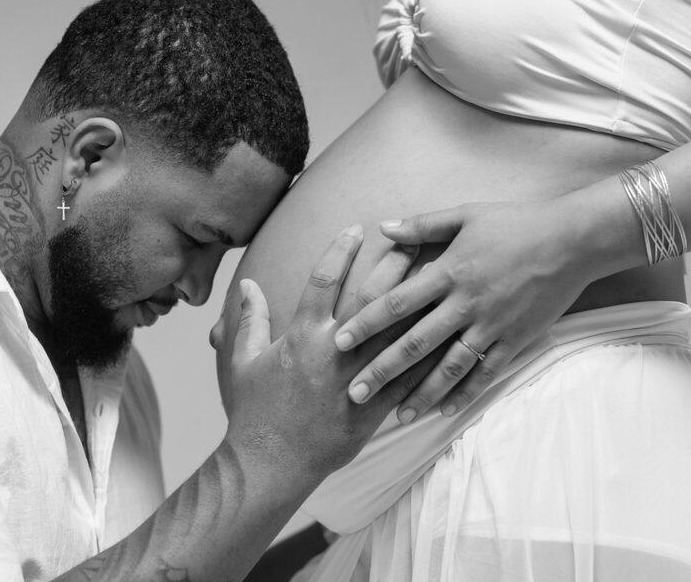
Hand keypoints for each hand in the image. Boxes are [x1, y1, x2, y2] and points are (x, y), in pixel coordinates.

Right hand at [221, 225, 420, 479]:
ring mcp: (357, 378)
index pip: (323, 279)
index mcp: (302, 335)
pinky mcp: (374, 406)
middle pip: (371, 297)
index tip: (356, 228)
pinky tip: (448, 336)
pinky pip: (408, 377)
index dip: (340, 250)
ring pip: (397, 332)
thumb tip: (249, 285)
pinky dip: (428, 355)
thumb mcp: (242, 361)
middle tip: (414, 239)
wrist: (271, 462)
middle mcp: (334, 350)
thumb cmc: (254, 411)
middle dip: (393, 265)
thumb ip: (248, 320)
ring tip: (440, 278)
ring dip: (420, 302)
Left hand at [333, 198, 598, 422]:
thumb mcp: (466, 214)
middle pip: (416, 343)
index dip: (366, 323)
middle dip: (383, 370)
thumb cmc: (516, 222)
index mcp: (449, 272)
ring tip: (397, 415)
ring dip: (421, 393)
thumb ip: (422, 225)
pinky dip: (465, 393)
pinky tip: (444, 410)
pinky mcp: (515, 339)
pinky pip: (486, 372)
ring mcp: (492, 325)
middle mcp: (466, 303)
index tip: (340, 342)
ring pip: (449, 366)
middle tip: (354, 393)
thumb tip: (383, 229)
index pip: (397, 303)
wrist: (573, 239)